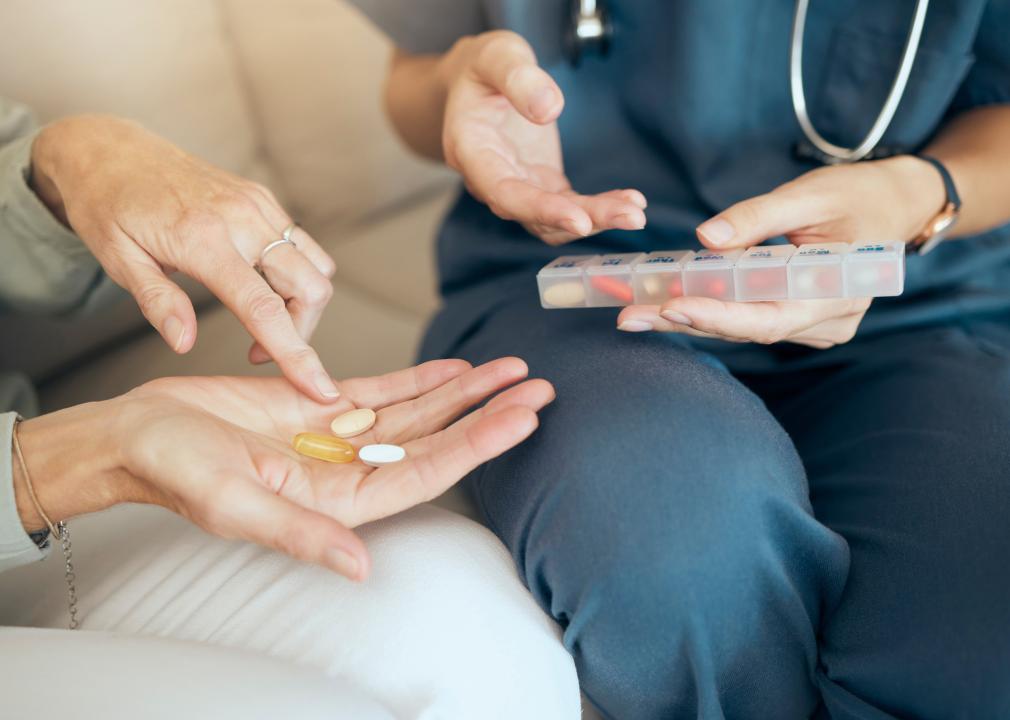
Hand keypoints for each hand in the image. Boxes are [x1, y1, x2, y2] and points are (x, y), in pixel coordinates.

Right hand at [14, 358, 553, 580]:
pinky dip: (420, 378)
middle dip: (488, 413)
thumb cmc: (174, 471)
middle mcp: (347, 471)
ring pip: (416, 412)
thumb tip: (360, 567)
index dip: (477, 443)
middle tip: (539, 386)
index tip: (523, 417)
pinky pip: (383, 391)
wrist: (136, 435)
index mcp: (337, 501)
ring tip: (511, 369)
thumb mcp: (233, 503)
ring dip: (464, 391)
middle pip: (435, 439)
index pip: (426, 471)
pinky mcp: (319, 408)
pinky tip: (455, 368)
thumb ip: (300, 534)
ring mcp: (337, 438)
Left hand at [30, 115, 339, 400]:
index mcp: (203, 239)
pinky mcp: (262, 197)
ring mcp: (257, 204)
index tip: (320, 388)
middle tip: (261, 347)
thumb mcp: (117, 260)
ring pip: (317, 266)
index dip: (296, 353)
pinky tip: (258, 282)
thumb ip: (157, 302)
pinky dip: (296, 274)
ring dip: (303, 302)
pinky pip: (302, 243)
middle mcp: (242, 218)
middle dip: (302, 330)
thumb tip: (184, 344)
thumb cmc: (107, 205)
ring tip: (261, 315)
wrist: (111, 148)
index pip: (264, 308)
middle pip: (311, 287)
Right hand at [438, 31, 646, 243]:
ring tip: (636, 213)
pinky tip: (630, 202)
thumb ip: (519, 78)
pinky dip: (598, 209)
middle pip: (534, 215)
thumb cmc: (484, 67)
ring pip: (554, 220)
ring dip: (596, 219)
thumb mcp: (497, 56)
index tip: (578, 220)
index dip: (540, 209)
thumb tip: (549, 111)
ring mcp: (517, 186)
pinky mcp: (540, 185)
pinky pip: (569, 207)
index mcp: (471, 151)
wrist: (478, 81)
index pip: (503, 192)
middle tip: (631, 217)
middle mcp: (490, 180)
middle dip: (583, 219)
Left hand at [618, 156, 944, 347]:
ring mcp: (814, 326)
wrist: (894, 206)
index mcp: (836, 292)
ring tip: (633, 309)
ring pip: (741, 327)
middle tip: (626, 317)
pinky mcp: (798, 321)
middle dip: (683, 321)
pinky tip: (665, 301)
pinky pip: (748, 319)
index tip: (668, 306)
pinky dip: (709, 309)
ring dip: (688, 317)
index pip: (767, 318)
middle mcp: (827, 321)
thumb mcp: (809, 193)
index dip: (716, 316)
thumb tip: (705, 239)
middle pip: (744, 329)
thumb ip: (757, 217)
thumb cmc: (857, 194)